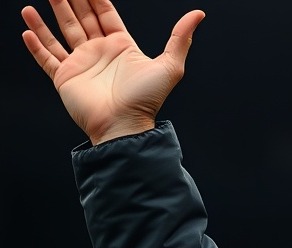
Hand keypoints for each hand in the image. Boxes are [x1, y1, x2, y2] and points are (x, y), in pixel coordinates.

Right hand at [21, 0, 204, 144]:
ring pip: (61, 33)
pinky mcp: (65, 78)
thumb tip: (198, 14)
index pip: (104, 14)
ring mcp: (81, 65)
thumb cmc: (147, 99)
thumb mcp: (170, 66)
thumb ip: (180, 38)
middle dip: (70, 0)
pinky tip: (27, 27)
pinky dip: (37, 44)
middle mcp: (100, 53)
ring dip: (49, 16)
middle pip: (81, 18)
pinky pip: (47, 58)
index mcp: (121, 46)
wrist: (124, 126)